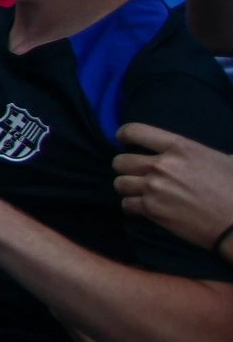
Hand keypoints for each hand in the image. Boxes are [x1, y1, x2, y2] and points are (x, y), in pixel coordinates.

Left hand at [114, 124, 232, 253]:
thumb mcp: (224, 159)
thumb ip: (201, 154)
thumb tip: (203, 155)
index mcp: (179, 147)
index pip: (135, 131)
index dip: (124, 134)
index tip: (122, 139)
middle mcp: (161, 165)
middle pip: (120, 161)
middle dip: (124, 166)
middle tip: (133, 172)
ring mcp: (154, 188)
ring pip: (119, 184)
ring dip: (126, 187)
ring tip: (137, 190)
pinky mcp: (152, 210)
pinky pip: (126, 204)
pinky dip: (131, 206)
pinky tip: (141, 207)